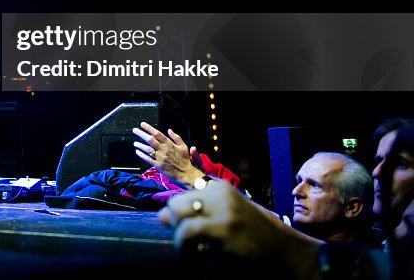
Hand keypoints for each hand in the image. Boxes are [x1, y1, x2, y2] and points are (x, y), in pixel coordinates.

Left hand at [132, 122, 203, 185]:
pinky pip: (148, 159)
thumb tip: (169, 130)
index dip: (149, 128)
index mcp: (170, 144)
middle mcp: (164, 150)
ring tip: (135, 143)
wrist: (187, 174)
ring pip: (148, 149)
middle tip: (134, 130)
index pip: (157, 134)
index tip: (142, 124)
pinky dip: (142, 155)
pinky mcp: (158, 165)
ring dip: (140, 145)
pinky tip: (137, 152)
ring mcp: (160, 158)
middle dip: (141, 134)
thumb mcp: (184, 147)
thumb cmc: (185, 160)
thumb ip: (176, 138)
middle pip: (150, 139)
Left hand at [159, 179, 320, 274]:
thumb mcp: (226, 215)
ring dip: (181, 242)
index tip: (185, 230)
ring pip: (181, 222)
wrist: (287, 251)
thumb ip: (197, 213)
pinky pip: (190, 239)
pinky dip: (187, 251)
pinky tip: (197, 259)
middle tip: (185, 242)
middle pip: (176, 205)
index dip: (178, 217)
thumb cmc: (255, 234)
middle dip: (174, 224)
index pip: (182, 197)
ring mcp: (223, 215)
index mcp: (220, 188)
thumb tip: (161, 215)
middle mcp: (220, 196)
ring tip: (190, 253)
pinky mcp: (225, 234)